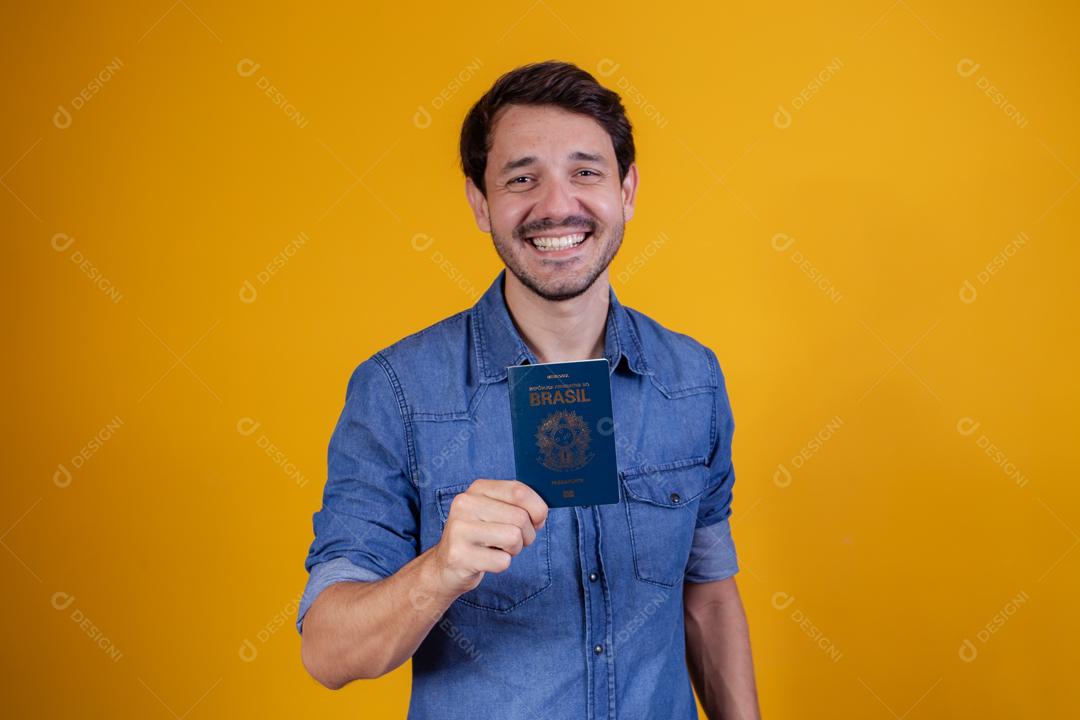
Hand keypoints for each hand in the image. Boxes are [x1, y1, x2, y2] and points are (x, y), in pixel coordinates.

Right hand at [432, 479, 548, 597]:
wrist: (445, 566)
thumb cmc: (480, 536)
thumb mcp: (495, 512)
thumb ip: (518, 505)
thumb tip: (542, 512)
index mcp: (477, 489)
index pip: (519, 491)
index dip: (538, 508)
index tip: (537, 520)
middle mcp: (465, 504)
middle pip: (520, 518)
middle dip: (527, 535)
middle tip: (514, 541)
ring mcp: (460, 529)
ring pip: (513, 538)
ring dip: (515, 550)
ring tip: (499, 549)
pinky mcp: (459, 556)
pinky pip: (502, 561)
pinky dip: (501, 565)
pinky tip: (486, 561)